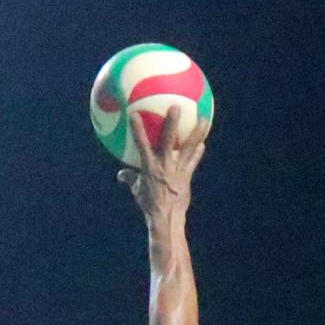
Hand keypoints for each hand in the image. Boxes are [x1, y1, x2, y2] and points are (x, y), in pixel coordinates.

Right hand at [117, 102, 205, 220]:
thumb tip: (120, 174)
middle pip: (168, 140)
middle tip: (176, 106)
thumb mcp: (137, 190)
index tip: (134, 113)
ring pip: (188, 148)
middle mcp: (164, 165)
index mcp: (149, 167)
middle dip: (171, 123)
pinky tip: (203, 143)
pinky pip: (193, 161)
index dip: (138, 129)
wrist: (166, 218)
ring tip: (204, 119)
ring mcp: (177, 170)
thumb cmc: (149, 205)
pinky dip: (198, 152)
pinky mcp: (187, 176)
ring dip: (196, 133)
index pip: (141, 144)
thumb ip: (130, 178)